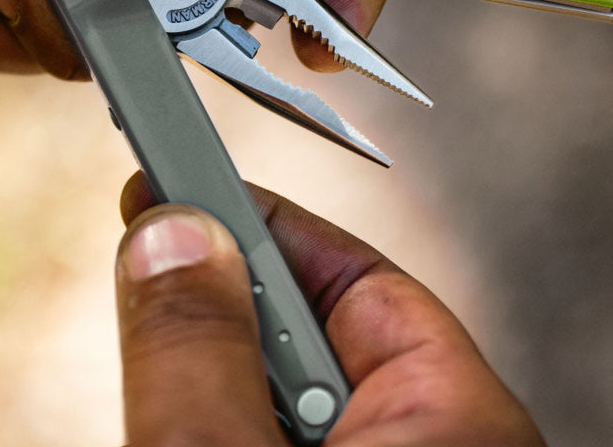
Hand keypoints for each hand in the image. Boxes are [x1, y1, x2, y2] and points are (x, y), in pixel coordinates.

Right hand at [115, 174, 544, 445]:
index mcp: (461, 424)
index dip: (258, 228)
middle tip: (151, 315)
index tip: (173, 193)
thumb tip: (170, 240)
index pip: (362, 279)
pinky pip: (300, 445)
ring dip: (224, 402)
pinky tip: (191, 439)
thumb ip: (198, 354)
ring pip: (301, 414)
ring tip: (176, 425)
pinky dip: (238, 434)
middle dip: (231, 328)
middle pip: (322, 347)